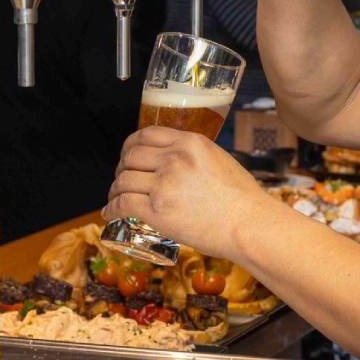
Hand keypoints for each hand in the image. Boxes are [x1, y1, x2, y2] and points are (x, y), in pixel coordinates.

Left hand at [104, 127, 271, 260]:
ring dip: (115, 190)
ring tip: (116, 198)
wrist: (249, 224)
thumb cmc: (243, 198)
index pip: (147, 134)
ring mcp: (164, 183)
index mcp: (191, 142)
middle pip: (130, 157)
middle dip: (122, 168)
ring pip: (123, 180)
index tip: (128, 154)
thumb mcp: (220, 160)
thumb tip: (176, 162)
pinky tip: (110, 213)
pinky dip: (111, 209)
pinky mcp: (157, 210)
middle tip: (123, 179)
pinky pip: (122, 204)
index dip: (131, 145)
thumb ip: (194, 156)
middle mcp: (174, 158)